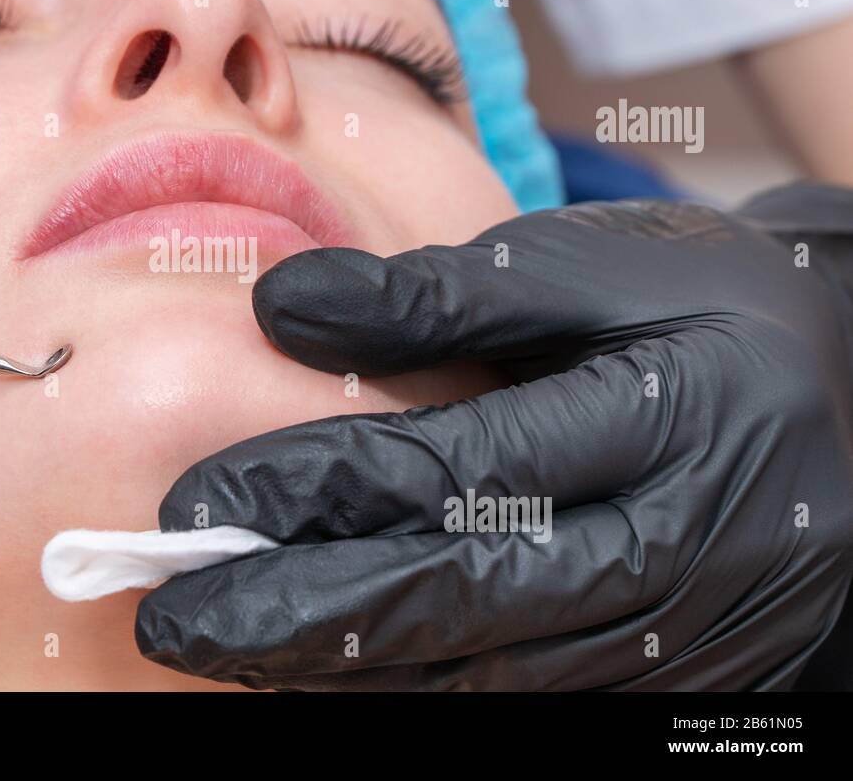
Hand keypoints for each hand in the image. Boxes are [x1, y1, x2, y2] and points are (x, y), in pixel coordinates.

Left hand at [136, 185, 852, 689]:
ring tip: (223, 652)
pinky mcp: (677, 675)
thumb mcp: (584, 267)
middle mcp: (686, 548)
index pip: (463, 470)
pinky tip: (325, 670)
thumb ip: (435, 294)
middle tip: (174, 620)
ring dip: (344, 669)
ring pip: (488, 671)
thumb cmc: (699, 305)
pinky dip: (416, 685)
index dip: (320, 486)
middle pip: (464, 600)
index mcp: (671, 420)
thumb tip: (279, 307)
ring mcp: (689, 632)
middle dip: (302, 618)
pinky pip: (526, 693)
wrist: (843, 387)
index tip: (200, 501)